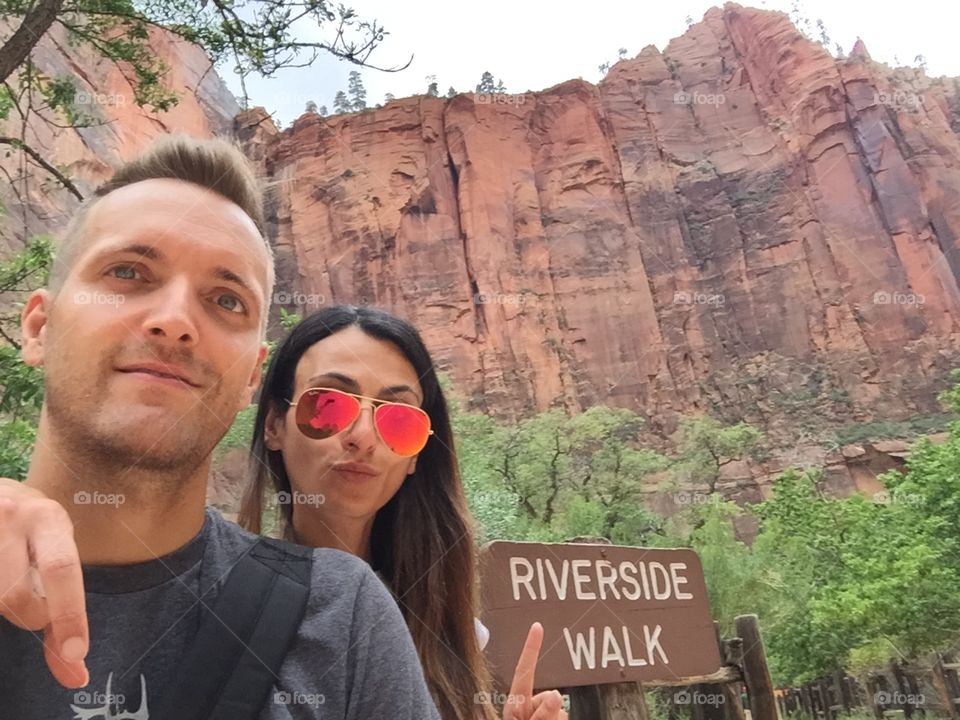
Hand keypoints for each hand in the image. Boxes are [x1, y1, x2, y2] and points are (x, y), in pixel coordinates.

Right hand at [0, 478, 87, 687]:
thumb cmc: (31, 532)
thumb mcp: (56, 554)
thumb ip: (65, 611)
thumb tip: (76, 676)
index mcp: (47, 518)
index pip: (61, 569)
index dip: (68, 614)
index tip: (76, 654)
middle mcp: (11, 516)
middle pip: (15, 595)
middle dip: (29, 615)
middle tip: (34, 605)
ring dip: (5, 606)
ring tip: (11, 581)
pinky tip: (2, 579)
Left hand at [502, 622, 567, 719]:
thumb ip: (542, 713)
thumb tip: (557, 694)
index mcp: (517, 702)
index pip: (525, 670)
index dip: (532, 647)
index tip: (537, 626)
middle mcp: (529, 705)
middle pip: (552, 697)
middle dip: (551, 712)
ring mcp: (542, 713)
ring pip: (561, 710)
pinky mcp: (554, 717)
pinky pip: (565, 716)